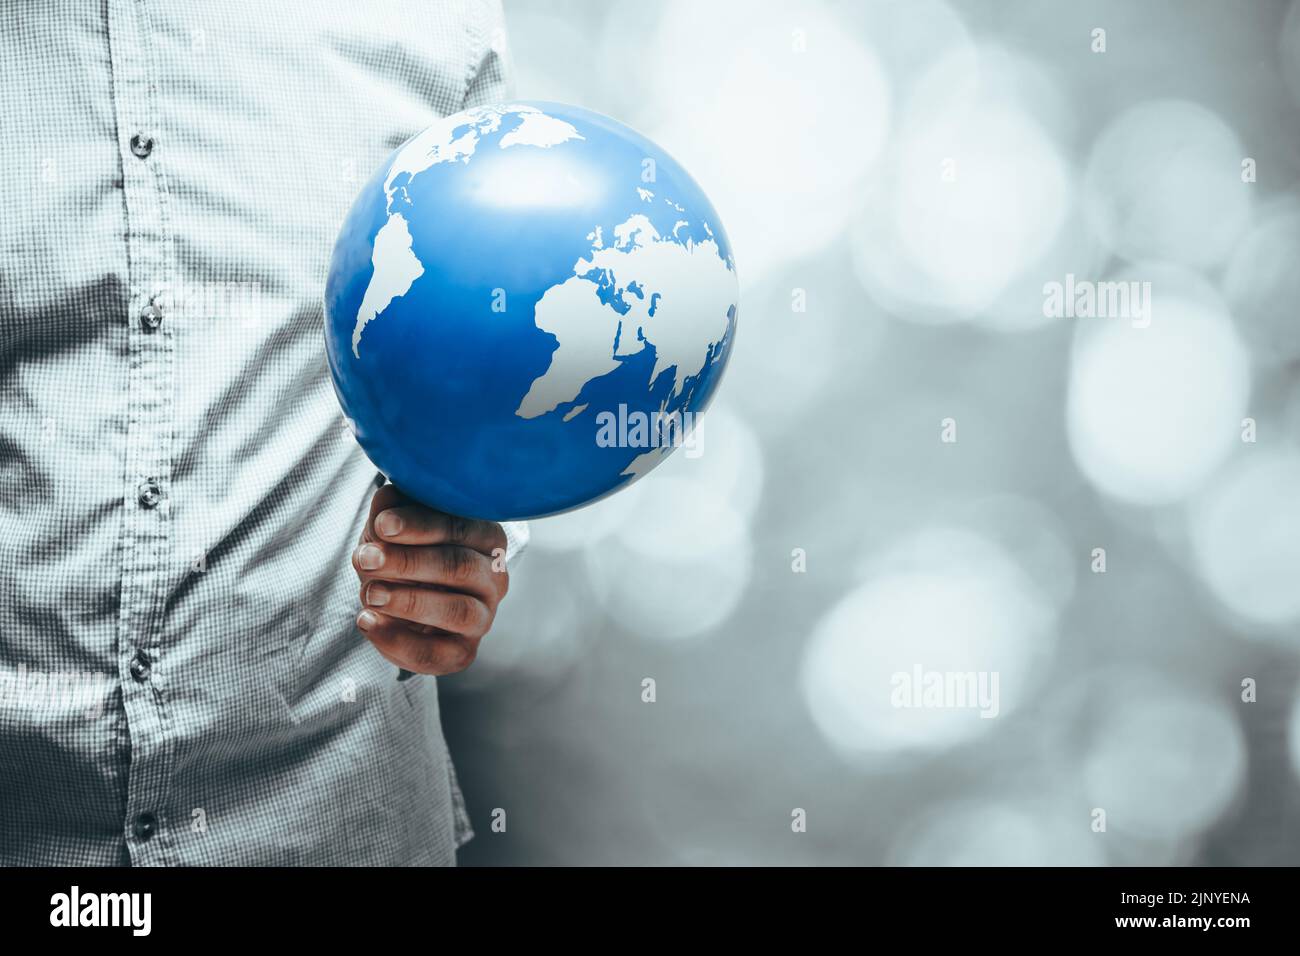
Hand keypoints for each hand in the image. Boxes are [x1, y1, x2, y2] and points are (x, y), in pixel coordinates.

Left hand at [351, 484, 508, 674]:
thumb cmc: (405, 553)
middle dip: (408, 562)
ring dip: (408, 601)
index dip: (421, 525)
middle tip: (366, 559)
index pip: (462, 527)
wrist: (403, 603)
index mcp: (487, 538)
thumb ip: (390, 510)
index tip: (382, 524)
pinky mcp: (462, 652)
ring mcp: (483, 618)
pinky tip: (367, 621)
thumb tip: (385, 502)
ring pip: (456, 611)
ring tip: (369, 593)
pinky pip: (434, 653)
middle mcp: (495, 579)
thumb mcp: (393, 527)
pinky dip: (396, 640)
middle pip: (460, 567)